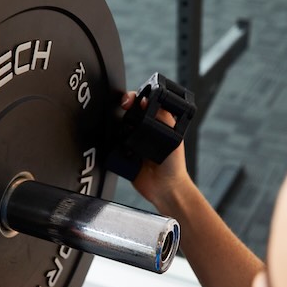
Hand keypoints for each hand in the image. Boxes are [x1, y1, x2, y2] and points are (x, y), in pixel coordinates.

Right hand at [120, 91, 194, 212]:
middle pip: (129, 113)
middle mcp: (144, 132)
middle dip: (124, 108)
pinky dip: (112, 142)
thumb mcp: (173, 136)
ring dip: (118, 125)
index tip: (131, 100)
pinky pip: (112, 145)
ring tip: (123, 126)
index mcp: (157, 124)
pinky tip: (118, 143)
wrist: (164, 188)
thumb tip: (147, 100)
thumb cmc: (174, 164)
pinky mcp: (123, 155)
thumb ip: (162, 117)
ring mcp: (133, 143)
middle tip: (124, 106)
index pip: (144, 104)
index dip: (136, 98)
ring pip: (119, 127)